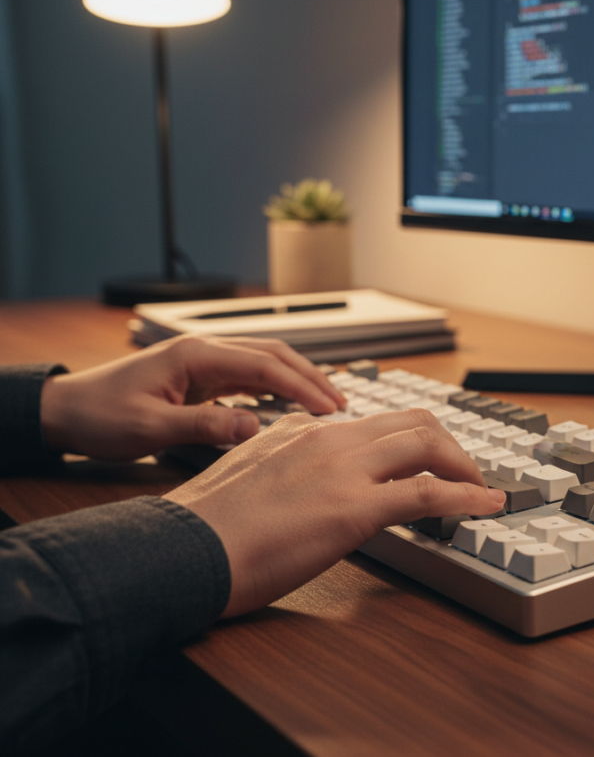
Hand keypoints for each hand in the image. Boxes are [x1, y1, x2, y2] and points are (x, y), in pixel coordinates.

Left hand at [40, 335, 344, 460]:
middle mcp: (205, 352)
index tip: (330, 409)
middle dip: (311, 377)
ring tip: (326, 404)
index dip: (303, 386)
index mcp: (197, 356)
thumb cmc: (100, 416)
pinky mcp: (201, 377)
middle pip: (274, 355)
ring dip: (298, 380)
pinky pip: (249, 377)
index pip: (265, 365)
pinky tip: (291, 404)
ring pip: (265, 363)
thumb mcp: (151, 429)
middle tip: (341, 405)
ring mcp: (204, 362)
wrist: (66, 411)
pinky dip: (277, 388)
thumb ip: (205, 426)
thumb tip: (256, 428)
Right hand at [164, 409, 506, 617]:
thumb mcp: (248, 472)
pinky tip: (485, 506)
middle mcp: (328, 437)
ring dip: (463, 466)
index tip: (427, 456)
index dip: (411, 438)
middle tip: (465, 472)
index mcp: (302, 429)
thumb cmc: (205, 527)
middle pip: (413, 421)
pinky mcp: (354, 507)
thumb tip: (306, 473)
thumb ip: (284, 461)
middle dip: (449, 445)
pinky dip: (467, 496)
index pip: (375, 421)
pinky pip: (429, 491)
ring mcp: (344, 469)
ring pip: (428, 444)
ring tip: (480, 489)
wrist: (183, 550)